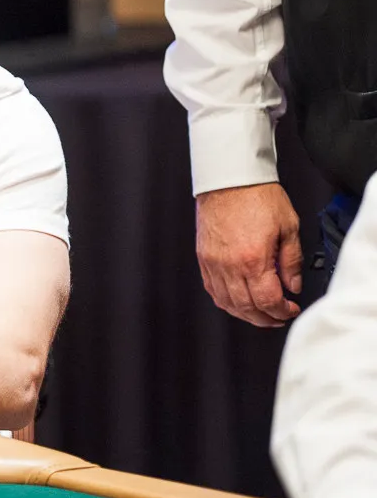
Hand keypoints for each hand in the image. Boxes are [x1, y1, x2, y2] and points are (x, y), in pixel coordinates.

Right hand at [195, 182, 302, 326]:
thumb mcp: (289, 227)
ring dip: (245, 314)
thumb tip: (293, 284)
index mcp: (253, 259)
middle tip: (279, 316)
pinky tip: (237, 300)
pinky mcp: (203, 258)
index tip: (291, 308)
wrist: (229, 179)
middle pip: (246, 308)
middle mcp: (229, 265)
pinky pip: (212, 289)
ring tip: (260, 313)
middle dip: (266, 318)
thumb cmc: (256, 196)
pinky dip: (226, 301)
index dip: (282, 311)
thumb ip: (292, 261)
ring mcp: (213, 263)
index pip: (267, 301)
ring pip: (227, 303)